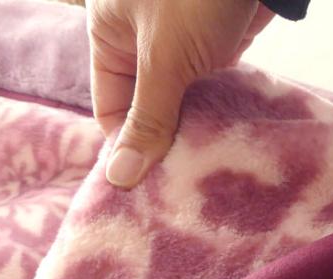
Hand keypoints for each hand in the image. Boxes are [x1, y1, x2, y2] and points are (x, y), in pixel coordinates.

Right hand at [86, 0, 273, 187]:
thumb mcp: (165, 58)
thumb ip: (147, 118)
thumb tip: (119, 177)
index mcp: (110, 38)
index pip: (111, 111)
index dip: (128, 149)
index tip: (150, 186)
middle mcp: (140, 44)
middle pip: (144, 111)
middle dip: (161, 145)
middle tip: (180, 187)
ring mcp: (178, 48)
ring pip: (177, 106)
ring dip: (189, 135)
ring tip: (202, 173)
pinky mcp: (212, 50)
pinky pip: (206, 94)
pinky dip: (213, 117)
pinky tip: (222, 146)